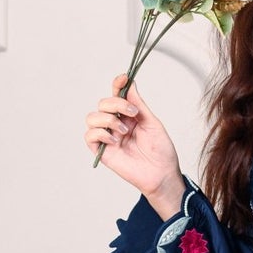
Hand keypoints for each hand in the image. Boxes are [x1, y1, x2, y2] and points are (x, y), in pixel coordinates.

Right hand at [84, 74, 184, 217]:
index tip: (124, 78)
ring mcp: (108, 137)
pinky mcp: (102, 151)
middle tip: (133, 114)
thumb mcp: (152, 122)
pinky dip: (101, 133)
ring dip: (108, 119)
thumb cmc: (161, 151)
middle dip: (116, 104)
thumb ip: (138, 104)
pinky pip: (90, 136)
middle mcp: (115, 123)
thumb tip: (129, 84)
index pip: (116, 95)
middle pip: (103, 103)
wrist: (162, 174)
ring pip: (92, 117)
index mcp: (128, 115)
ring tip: (125, 131)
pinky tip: (116, 140)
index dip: (117, 84)